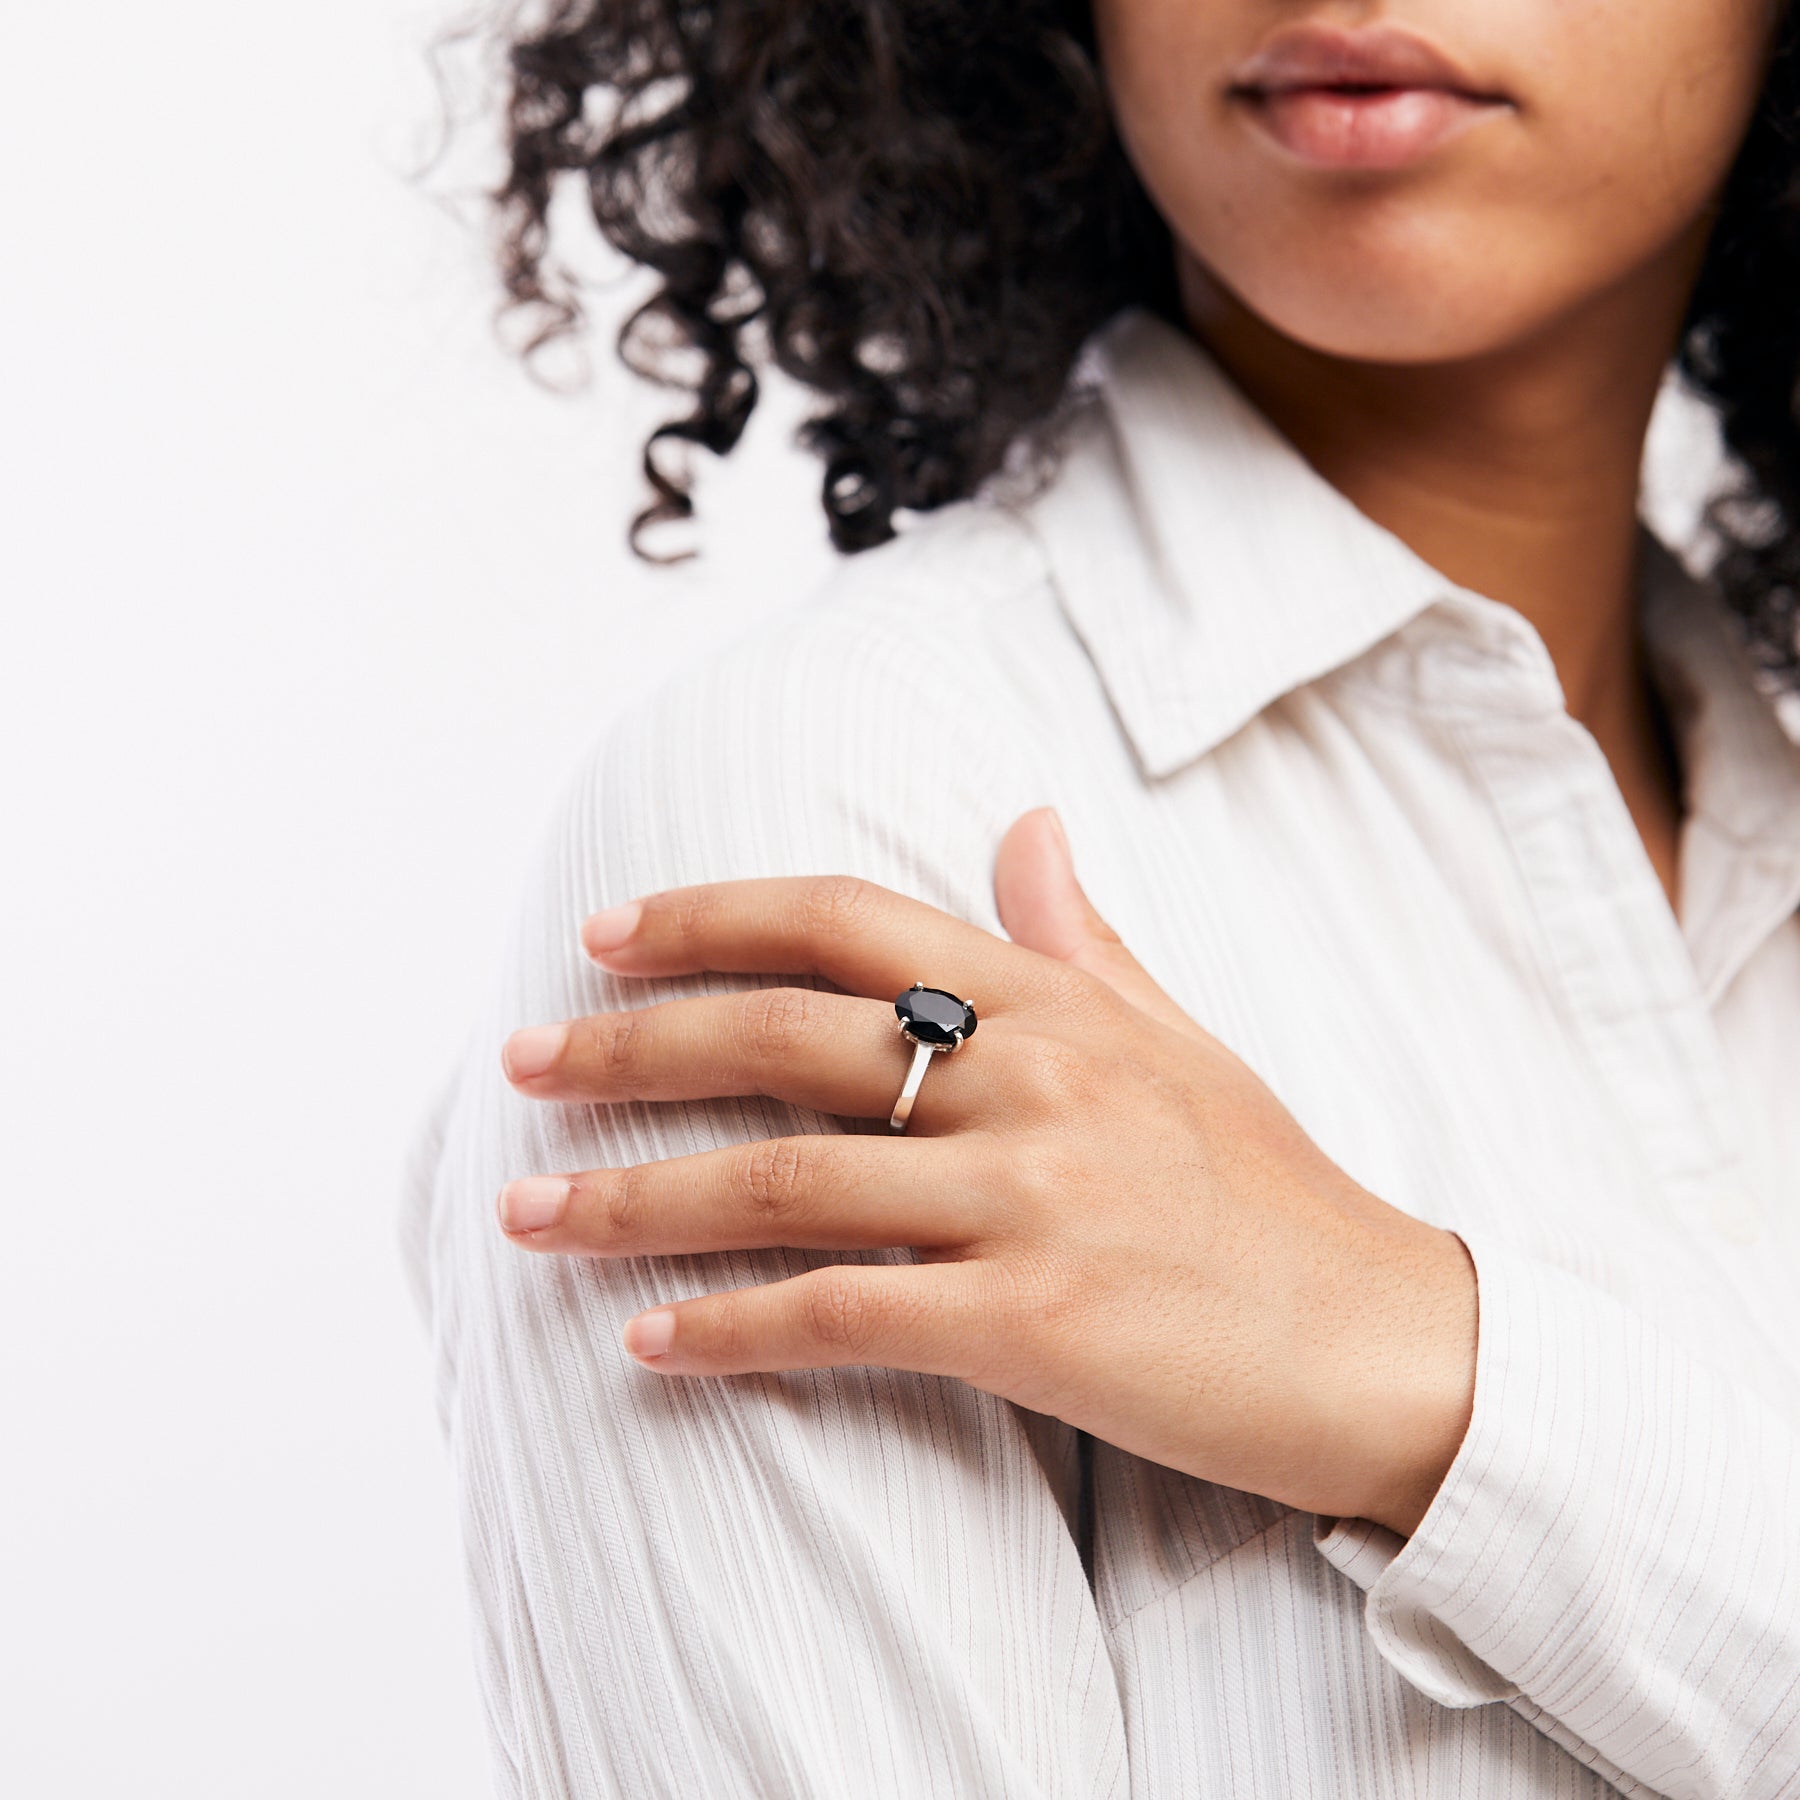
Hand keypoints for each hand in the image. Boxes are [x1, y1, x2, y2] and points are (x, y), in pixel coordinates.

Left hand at [496, 806, 1476, 1535]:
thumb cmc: (1272, 1192)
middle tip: (518, 1064)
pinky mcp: (1036, 1324)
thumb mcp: (1179, 1040)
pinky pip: (842, 1316)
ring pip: (783, 1182)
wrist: (1392, 1344)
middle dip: (627, 1046)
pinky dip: (729, 1329)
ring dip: (634, 1199)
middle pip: (782, 1037)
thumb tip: (1024, 822)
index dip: (711, 918)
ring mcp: (1032, 1200)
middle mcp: (1032, 1080)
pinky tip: (644, 1342)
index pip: (845, 923)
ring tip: (527, 1213)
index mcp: (1057, 1001)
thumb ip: (1081, 938)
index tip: (604, 935)